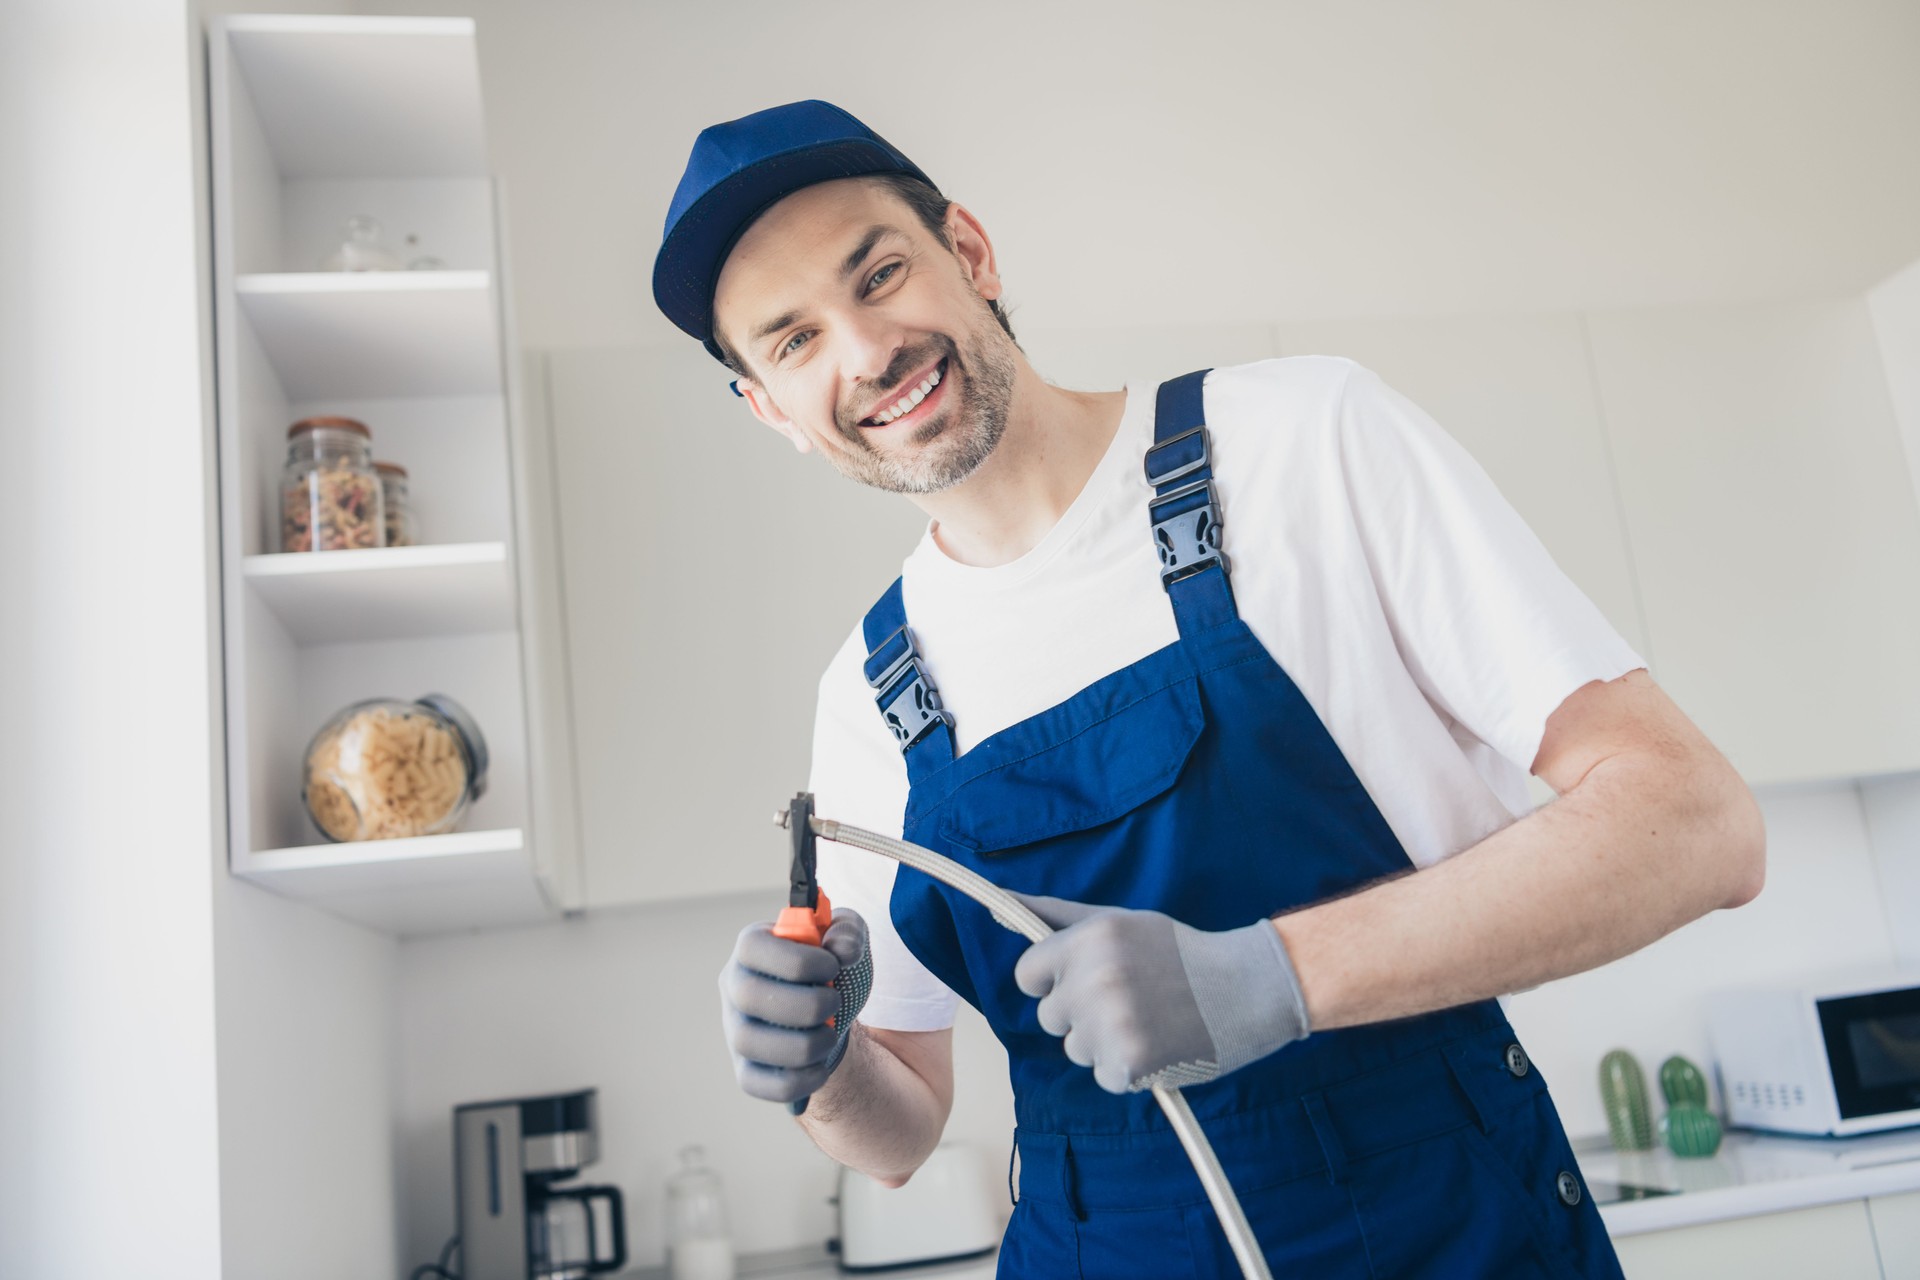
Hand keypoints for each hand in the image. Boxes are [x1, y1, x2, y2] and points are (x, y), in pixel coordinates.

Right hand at [719, 908, 871, 1103]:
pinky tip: (821, 1066)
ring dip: (802, 1043)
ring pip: (748, 1042)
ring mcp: (735, 1029)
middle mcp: (734, 986)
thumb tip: (840, 948)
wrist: (828, 1014)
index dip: (797, 959)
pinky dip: (796, 1079)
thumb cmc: (830, 970)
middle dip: (805, 1003)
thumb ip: (848, 932)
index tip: (833, 967)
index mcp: (752, 946)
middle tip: (835, 1002)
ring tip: (831, 1034)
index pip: (751, 946)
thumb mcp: (847, 938)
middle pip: (749, 995)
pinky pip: (754, 1083)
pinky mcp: (745, 1068)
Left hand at [1011, 894, 1308, 1094]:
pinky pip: (1102, 1076)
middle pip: (1048, 1016)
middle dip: (1079, 1013)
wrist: (1247, 989)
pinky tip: (1158, 1046)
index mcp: (1089, 940)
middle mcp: (1095, 979)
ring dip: (1103, 1043)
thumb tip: (998, 905)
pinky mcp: (1130, 1064)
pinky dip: (1127, 1069)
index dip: (1053, 981)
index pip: (1027, 976)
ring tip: (1148, 1021)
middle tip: (1130, 999)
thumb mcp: (1117, 921)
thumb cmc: (1177, 953)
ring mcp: (1111, 1024)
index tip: (1087, 979)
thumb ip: (1055, 915)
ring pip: (1074, 1049)